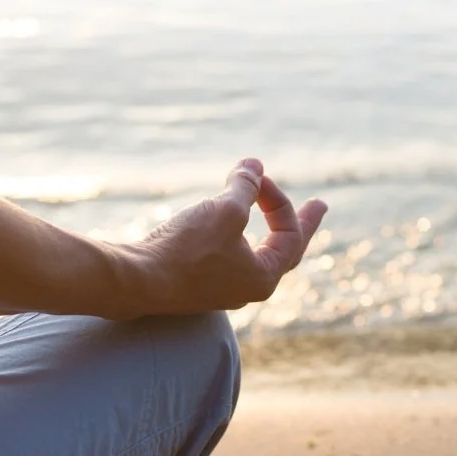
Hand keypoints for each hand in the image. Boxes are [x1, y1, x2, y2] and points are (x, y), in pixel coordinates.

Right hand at [130, 158, 327, 314]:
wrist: (137, 280)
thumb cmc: (187, 249)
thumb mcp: (225, 209)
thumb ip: (245, 186)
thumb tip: (254, 165)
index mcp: (263, 277)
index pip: (289, 235)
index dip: (278, 199)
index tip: (256, 175)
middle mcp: (246, 289)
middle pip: (282, 251)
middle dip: (297, 224)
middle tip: (319, 206)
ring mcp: (219, 290)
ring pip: (250, 254)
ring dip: (259, 227)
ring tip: (267, 212)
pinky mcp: (194, 285)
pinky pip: (224, 258)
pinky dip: (232, 235)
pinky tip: (224, 227)